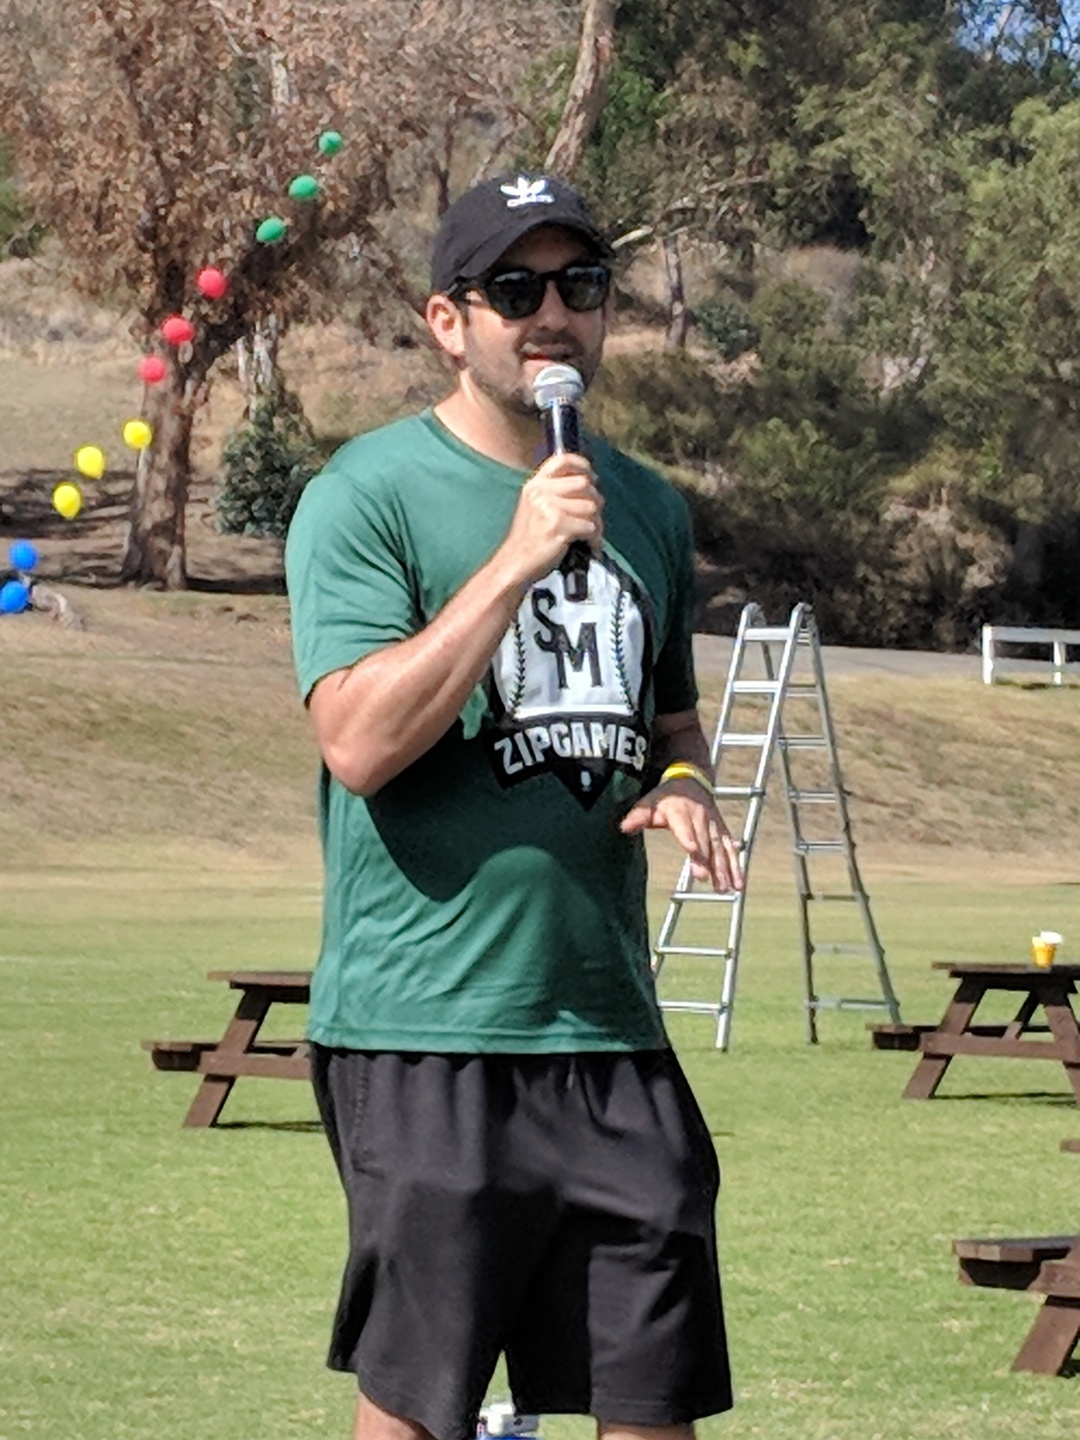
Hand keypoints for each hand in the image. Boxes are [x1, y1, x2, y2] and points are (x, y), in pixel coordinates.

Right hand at [498, 452, 603, 586]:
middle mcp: (541, 491)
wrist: (516, 562)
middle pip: (584, 484)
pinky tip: (587, 545)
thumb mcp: (536, 506)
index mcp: (536, 484)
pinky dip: (593, 539)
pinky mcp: (558, 525)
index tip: (592, 477)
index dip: (582, 465)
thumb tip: (589, 484)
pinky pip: (590, 526)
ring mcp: (549, 507)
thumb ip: (556, 492)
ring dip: (595, 523)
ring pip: (591, 507)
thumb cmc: (530, 539)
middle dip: (595, 501)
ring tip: (588, 535)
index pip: (562, 460)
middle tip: (592, 517)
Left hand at [620, 777, 742, 892]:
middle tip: (704, 879)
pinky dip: (736, 866)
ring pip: (721, 849)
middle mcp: (700, 819)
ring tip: (725, 889)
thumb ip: (638, 816)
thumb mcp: (649, 802)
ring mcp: (714, 826)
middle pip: (704, 842)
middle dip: (705, 860)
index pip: (684, 826)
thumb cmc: (666, 797)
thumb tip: (624, 827)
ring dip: (724, 869)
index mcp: (681, 812)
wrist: (692, 781)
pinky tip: (739, 884)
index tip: (692, 848)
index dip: (688, 837)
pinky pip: (730, 850)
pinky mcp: (722, 832)